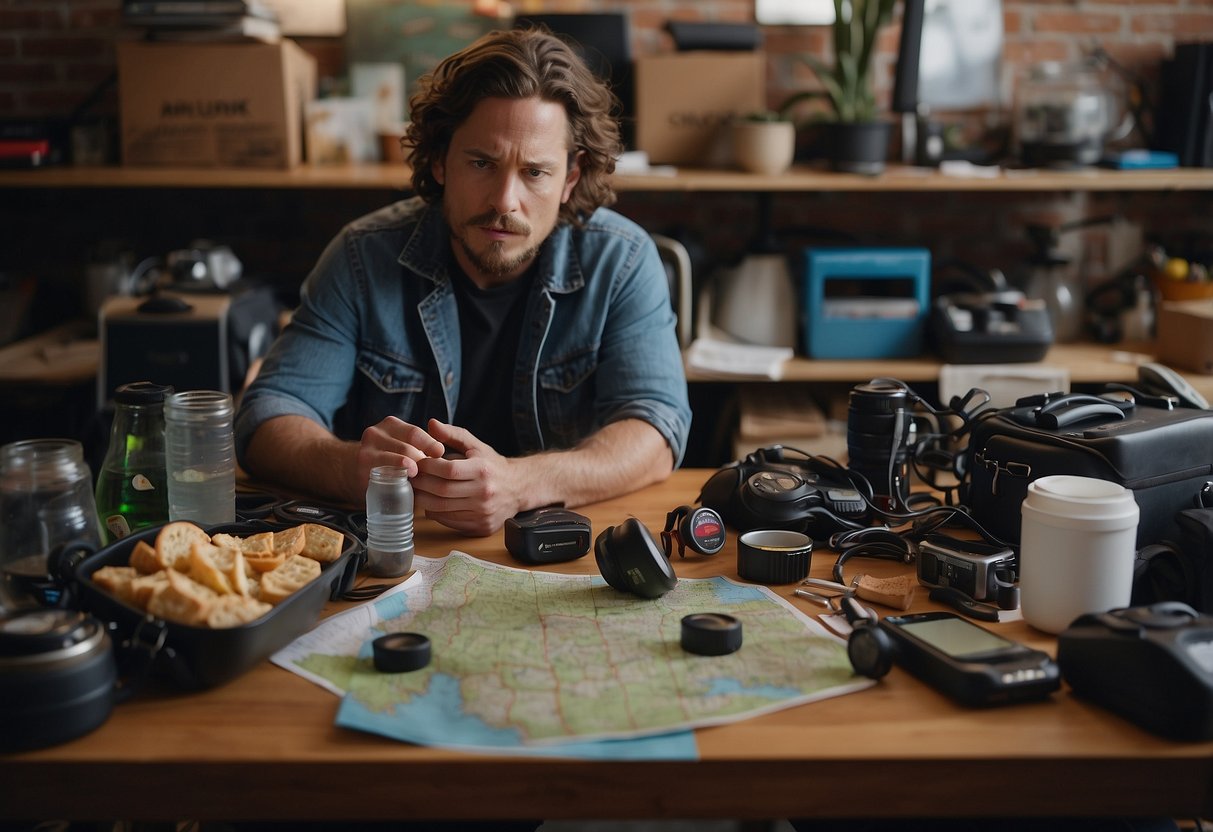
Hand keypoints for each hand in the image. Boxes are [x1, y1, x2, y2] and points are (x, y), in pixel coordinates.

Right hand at [356, 416, 444, 491]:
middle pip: (406, 449)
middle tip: (434, 473)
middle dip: (422, 463)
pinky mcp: (361, 472)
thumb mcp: (404, 441)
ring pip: (395, 464)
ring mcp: (366, 453)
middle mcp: (375, 434)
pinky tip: (407, 486)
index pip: (414, 433)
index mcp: (390, 425)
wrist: (358, 467)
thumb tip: (440, 451)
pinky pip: (385, 478)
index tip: (440, 454)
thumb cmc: (392, 455)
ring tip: (420, 478)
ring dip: (412, 472)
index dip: (430, 444)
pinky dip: (398, 481)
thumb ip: (421, 443)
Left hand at [411, 419, 522, 535]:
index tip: (417, 462)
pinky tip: (431, 503)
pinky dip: (435, 512)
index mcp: (483, 470)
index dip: (428, 466)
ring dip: (424, 500)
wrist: (518, 488)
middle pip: (443, 491)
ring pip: (443, 509)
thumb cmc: (492, 465)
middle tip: (411, 478)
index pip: (449, 469)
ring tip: (416, 491)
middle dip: (421, 484)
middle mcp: (484, 493)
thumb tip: (431, 424)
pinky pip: (449, 521)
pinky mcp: (480, 526)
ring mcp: (483, 512)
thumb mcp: (476, 446)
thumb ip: (453, 434)